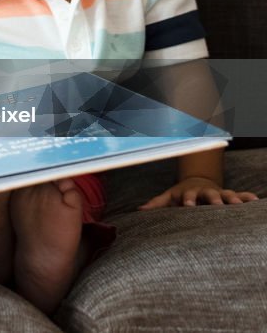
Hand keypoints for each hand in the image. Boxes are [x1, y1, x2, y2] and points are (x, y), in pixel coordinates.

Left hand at [139, 176, 258, 209]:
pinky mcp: (229, 195)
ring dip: (232, 198)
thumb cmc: (181, 194)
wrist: (197, 182)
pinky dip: (247, 197)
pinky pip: (241, 195)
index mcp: (189, 193)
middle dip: (212, 199)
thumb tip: (139, 211)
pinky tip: (256, 200)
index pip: (187, 196)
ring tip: (238, 204)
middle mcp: (204, 192)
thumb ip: (156, 204)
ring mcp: (218, 193)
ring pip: (226, 194)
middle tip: (218, 205)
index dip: (187, 200)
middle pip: (209, 195)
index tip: (187, 205)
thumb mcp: (168, 197)